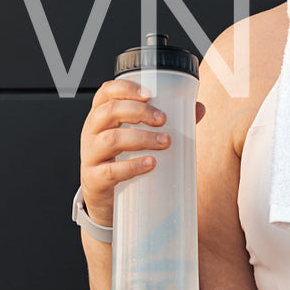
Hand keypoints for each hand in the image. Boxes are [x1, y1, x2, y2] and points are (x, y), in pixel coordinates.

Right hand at [78, 79, 204, 227]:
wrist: (106, 201)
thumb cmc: (121, 161)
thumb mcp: (136, 138)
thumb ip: (165, 123)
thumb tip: (198, 108)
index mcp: (101, 117)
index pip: (106, 92)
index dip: (125, 88)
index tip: (149, 93)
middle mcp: (91, 132)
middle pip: (109, 111)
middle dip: (139, 111)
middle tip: (162, 119)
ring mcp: (91, 156)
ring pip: (111, 139)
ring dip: (141, 138)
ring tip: (165, 142)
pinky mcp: (94, 179)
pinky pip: (111, 171)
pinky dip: (133, 166)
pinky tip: (151, 164)